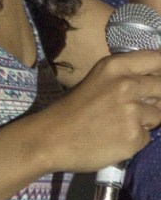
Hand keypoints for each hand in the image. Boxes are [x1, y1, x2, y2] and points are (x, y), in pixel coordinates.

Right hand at [40, 49, 160, 173]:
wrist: (49, 139)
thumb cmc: (70, 110)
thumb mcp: (98, 81)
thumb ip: (126, 77)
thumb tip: (157, 82)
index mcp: (116, 66)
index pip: (158, 59)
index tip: (156, 80)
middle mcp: (127, 84)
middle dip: (155, 99)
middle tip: (131, 108)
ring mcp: (132, 111)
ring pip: (159, 115)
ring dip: (145, 121)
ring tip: (118, 126)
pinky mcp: (134, 136)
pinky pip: (147, 137)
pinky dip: (135, 140)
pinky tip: (114, 140)